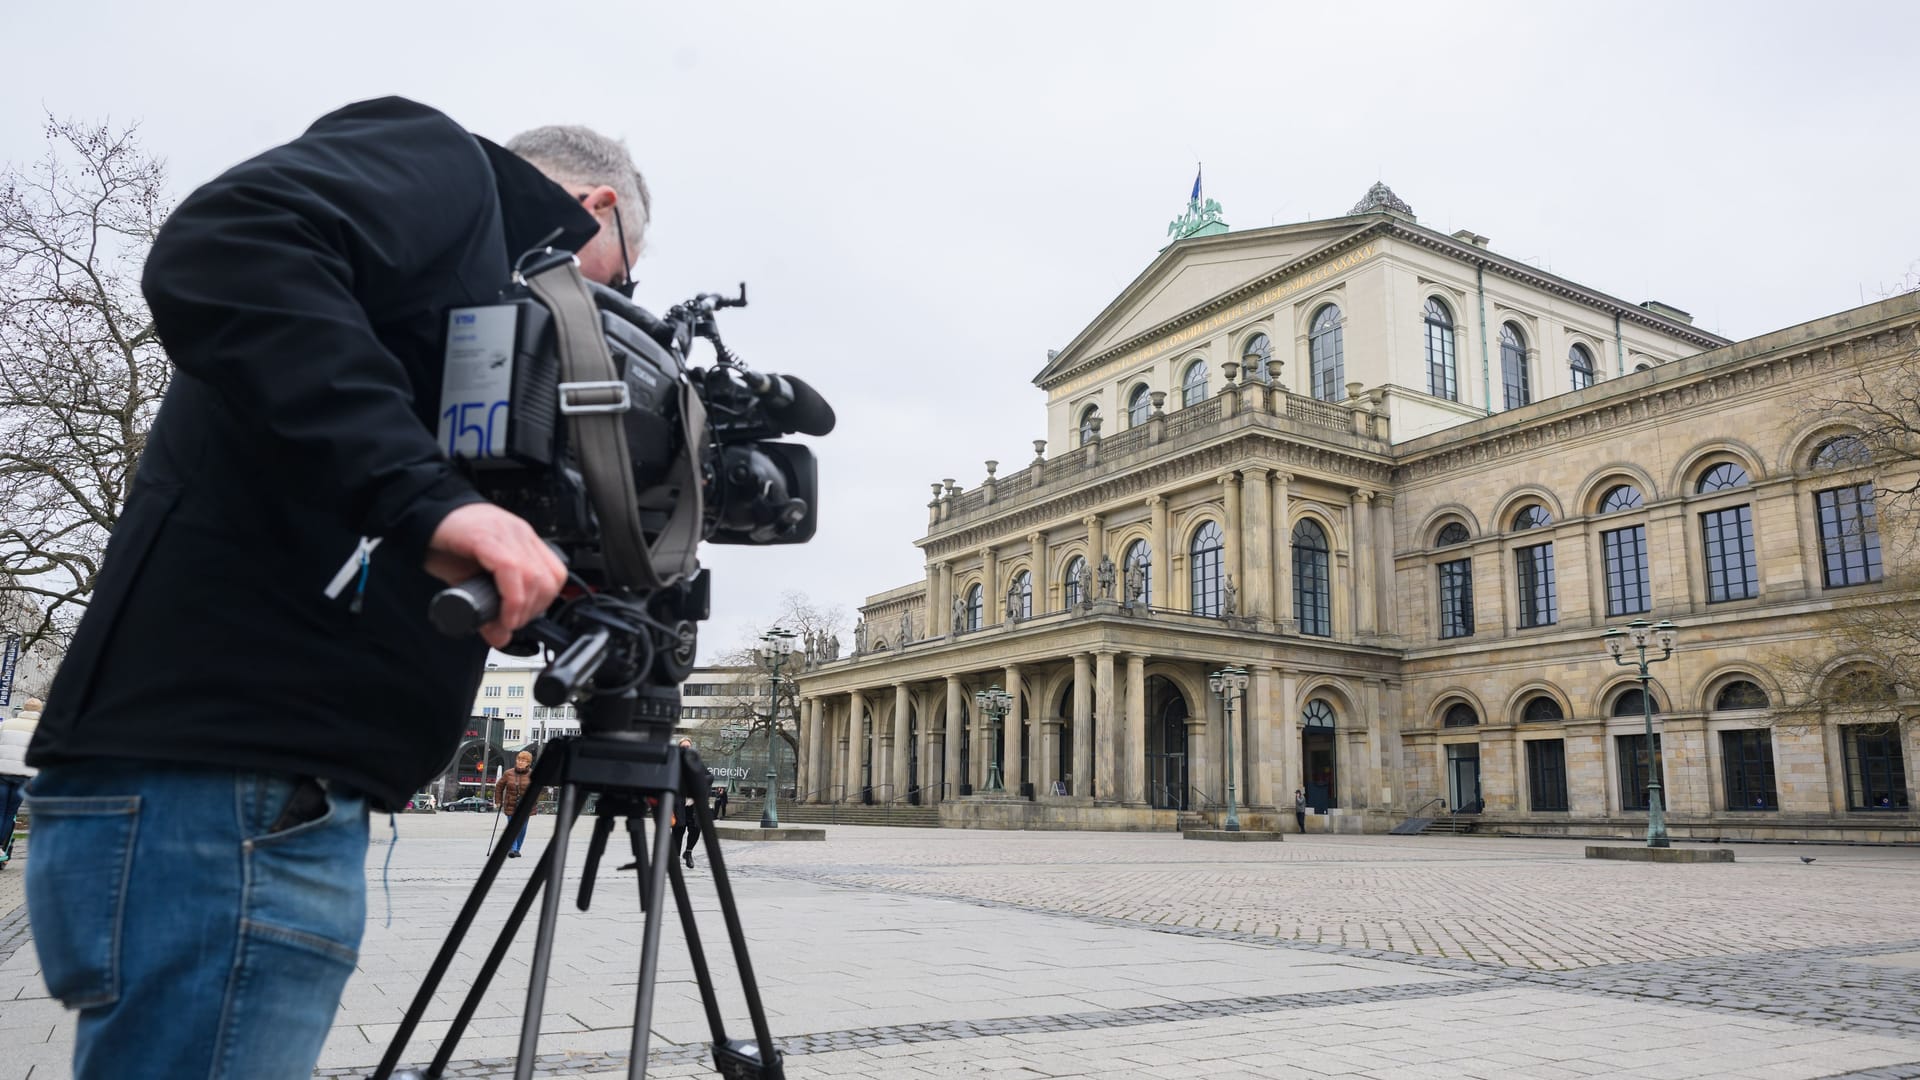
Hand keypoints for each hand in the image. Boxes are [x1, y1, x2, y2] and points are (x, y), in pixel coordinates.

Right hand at [425, 503, 566, 647]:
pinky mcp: (486, 536)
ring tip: (504, 620)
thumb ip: (489, 606)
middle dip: (533, 610)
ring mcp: (505, 533)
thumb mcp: (472, 579)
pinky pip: (511, 569)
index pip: (555, 574)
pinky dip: (512, 599)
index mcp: (522, 541)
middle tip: (510, 623)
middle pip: (548, 579)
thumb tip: (501, 637)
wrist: (417, 516)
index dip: (544, 603)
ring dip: (523, 608)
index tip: (522, 619)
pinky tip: (502, 613)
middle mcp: (519, 535)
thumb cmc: (444, 542)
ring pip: (534, 577)